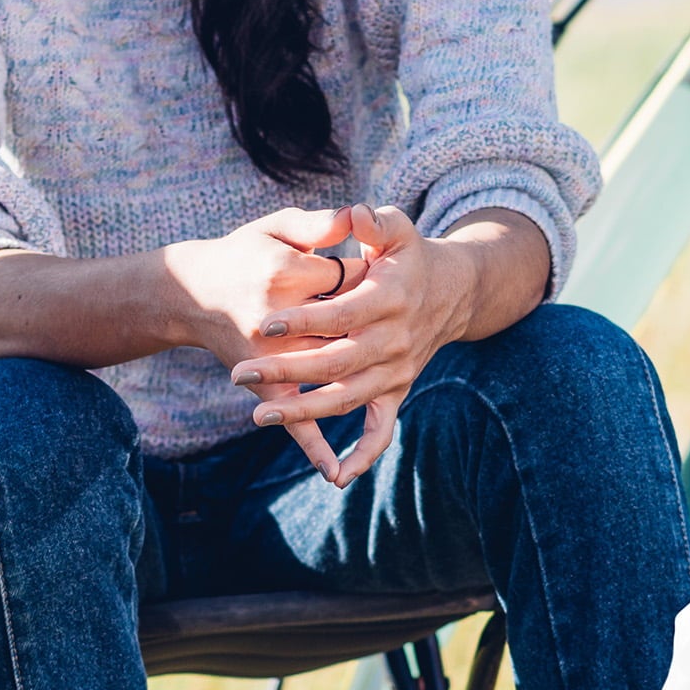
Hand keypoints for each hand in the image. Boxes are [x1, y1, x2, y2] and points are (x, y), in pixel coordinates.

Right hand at [155, 208, 368, 479]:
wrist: (192, 290)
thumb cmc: (244, 252)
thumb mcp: (277, 224)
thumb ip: (319, 222)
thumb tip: (357, 215)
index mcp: (283, 274)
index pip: (348, 278)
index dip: (370, 275)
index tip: (379, 270)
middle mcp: (275, 320)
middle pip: (343, 327)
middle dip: (366, 322)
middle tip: (381, 312)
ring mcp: (268, 359)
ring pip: (326, 374)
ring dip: (357, 373)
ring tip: (386, 369)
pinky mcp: (261, 385)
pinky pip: (292, 418)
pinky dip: (313, 445)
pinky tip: (337, 472)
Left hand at [225, 205, 478, 486]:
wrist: (450, 292)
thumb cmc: (409, 255)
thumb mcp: (398, 227)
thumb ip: (375, 221)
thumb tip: (355, 214)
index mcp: (390, 299)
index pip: (343, 315)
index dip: (305, 320)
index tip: (265, 326)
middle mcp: (395, 341)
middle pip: (337, 363)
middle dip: (286, 371)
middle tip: (239, 374)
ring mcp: (397, 371)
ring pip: (348, 399)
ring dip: (304, 410)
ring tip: (259, 413)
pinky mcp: (398, 391)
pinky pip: (384, 431)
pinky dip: (363, 456)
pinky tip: (335, 476)